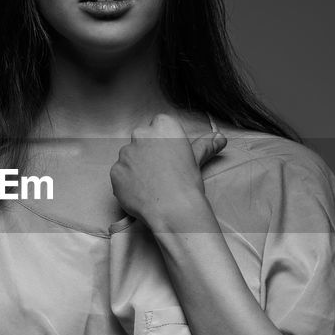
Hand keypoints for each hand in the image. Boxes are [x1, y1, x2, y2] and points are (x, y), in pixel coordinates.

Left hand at [110, 113, 226, 228]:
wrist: (172, 209)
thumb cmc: (187, 182)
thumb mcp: (197, 159)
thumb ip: (205, 145)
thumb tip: (220, 137)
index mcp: (163, 125)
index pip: (158, 125)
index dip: (163, 142)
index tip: (168, 155)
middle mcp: (141, 134)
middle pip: (141, 139)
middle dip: (147, 152)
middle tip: (160, 172)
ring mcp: (125, 153)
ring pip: (129, 157)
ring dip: (136, 167)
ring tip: (151, 184)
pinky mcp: (115, 171)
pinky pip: (120, 175)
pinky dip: (127, 182)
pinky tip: (141, 192)